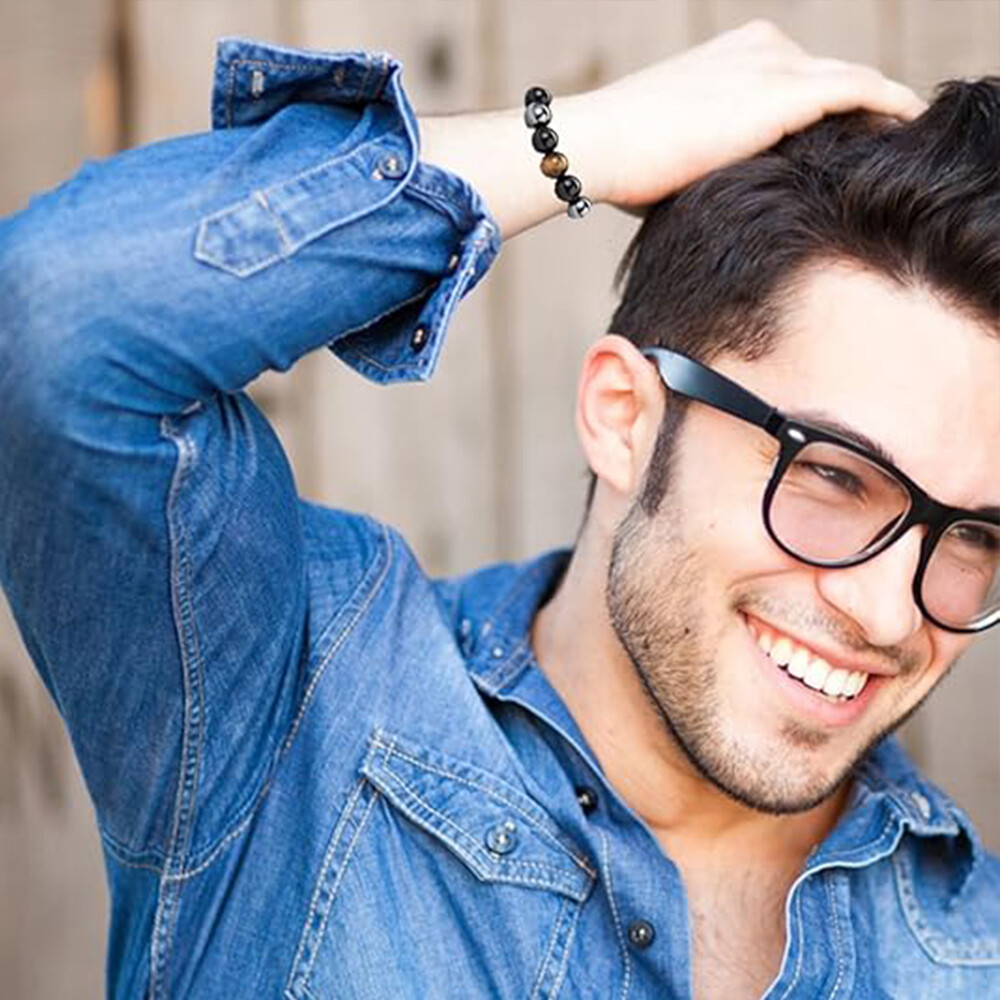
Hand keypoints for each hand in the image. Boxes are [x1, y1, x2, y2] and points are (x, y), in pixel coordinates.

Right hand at [574, 20, 925, 209]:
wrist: (599, 143)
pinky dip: (890, 105)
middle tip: (885, 144)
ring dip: (882, 107)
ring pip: (852, 81)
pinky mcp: (783, 92)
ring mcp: (774, 65)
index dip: (825, 108)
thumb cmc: (623, 161)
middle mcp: (761, 47)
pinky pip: (860, 91)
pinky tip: (911, 125)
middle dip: (859, 108)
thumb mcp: (678, 149)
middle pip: (829, 77)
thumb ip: (714, 154)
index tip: (843, 140)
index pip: (798, 78)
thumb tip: (722, 196)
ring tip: (907, 139)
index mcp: (734, 55)